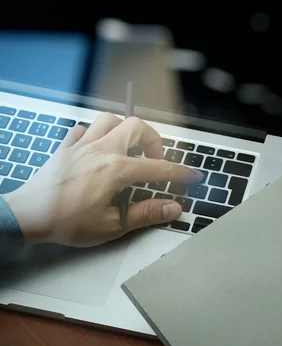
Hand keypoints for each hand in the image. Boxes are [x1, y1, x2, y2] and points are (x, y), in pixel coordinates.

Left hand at [4, 113, 202, 246]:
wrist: (25, 216)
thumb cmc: (64, 222)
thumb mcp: (112, 225)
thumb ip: (146, 213)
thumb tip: (173, 208)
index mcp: (116, 170)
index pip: (158, 167)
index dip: (180, 172)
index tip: (192, 176)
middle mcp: (101, 151)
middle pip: (137, 127)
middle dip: (153, 141)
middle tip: (154, 161)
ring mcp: (82, 146)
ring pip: (110, 120)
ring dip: (125, 131)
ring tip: (129, 149)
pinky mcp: (65, 148)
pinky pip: (84, 129)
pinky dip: (96, 134)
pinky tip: (98, 149)